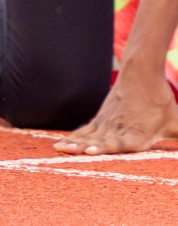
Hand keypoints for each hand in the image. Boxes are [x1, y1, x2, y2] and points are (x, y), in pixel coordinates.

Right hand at [55, 74, 177, 155]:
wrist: (141, 73)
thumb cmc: (161, 102)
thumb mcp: (177, 123)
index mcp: (138, 133)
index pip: (121, 142)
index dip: (106, 147)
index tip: (93, 150)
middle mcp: (119, 129)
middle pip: (100, 139)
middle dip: (84, 147)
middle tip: (70, 152)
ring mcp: (107, 123)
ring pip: (88, 135)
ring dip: (74, 142)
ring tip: (59, 149)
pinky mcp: (100, 119)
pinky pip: (85, 130)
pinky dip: (74, 138)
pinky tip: (61, 145)